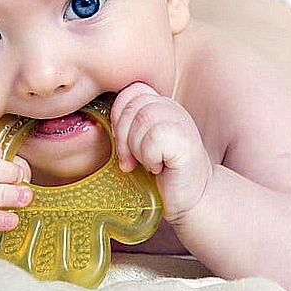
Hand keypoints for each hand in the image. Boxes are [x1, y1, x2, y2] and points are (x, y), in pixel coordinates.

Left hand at [111, 82, 212, 223]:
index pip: (131, 91)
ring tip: (147, 164)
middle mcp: (173, 109)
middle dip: (123, 136)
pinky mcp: (187, 143)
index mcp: (161, 105)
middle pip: (133, 105)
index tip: (122, 141)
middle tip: (130, 160)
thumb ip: (127, 125)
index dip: (119, 115)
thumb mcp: (140, 143)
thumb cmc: (161, 172)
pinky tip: (159, 168)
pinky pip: (154, 139)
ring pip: (143, 120)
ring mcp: (182, 124)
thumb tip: (99, 121)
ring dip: (136, 149)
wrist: (192, 199)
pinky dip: (150, 158)